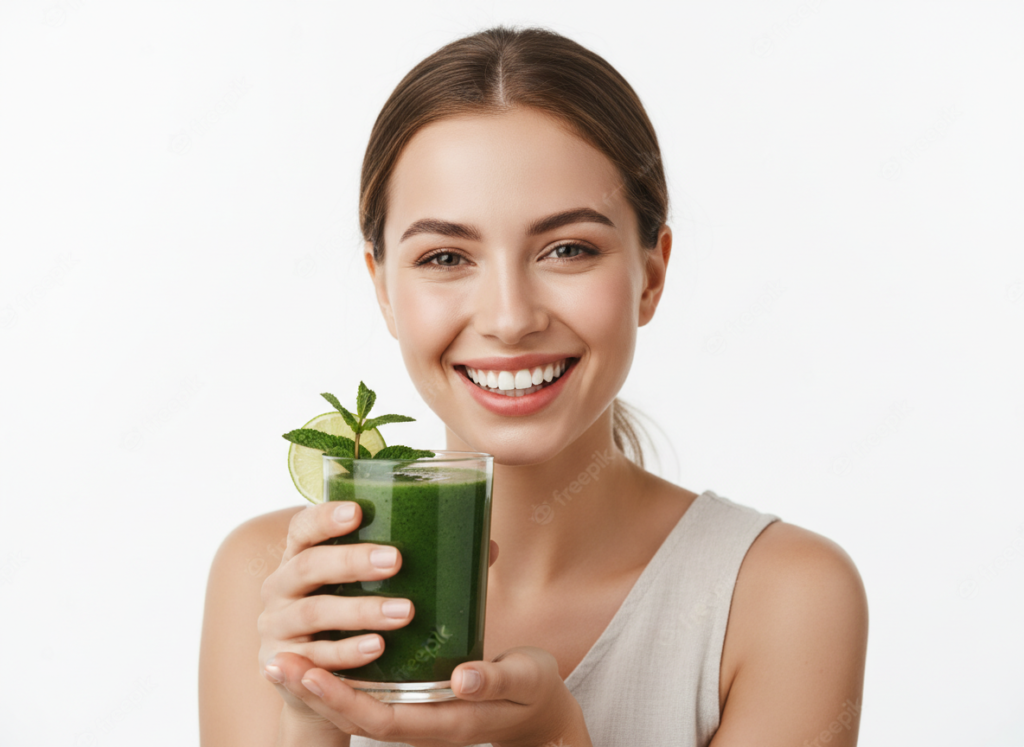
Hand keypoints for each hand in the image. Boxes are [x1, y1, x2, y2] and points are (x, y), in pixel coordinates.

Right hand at [257, 500, 499, 729]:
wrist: (321, 684)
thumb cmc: (354, 615)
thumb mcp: (375, 585)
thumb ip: (420, 562)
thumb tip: (488, 546)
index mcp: (302, 555)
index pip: (303, 526)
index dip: (325, 516)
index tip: (358, 511)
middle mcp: (281, 586)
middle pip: (307, 566)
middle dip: (351, 561)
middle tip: (396, 560)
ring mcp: (277, 627)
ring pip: (313, 612)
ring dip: (359, 611)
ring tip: (404, 612)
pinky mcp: (284, 665)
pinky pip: (316, 657)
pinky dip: (347, 652)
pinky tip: (377, 648)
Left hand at [264, 646, 589, 746]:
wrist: (538, 710)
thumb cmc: (533, 691)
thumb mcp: (525, 681)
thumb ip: (494, 680)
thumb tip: (462, 679)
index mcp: (446, 723)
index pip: (383, 719)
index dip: (344, 700)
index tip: (311, 674)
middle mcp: (422, 725)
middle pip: (357, 716)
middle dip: (314, 693)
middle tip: (276, 662)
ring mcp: (416, 714)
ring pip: (356, 707)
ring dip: (317, 686)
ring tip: (280, 659)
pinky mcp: (414, 698)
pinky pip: (368, 695)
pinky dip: (338, 679)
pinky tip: (317, 652)